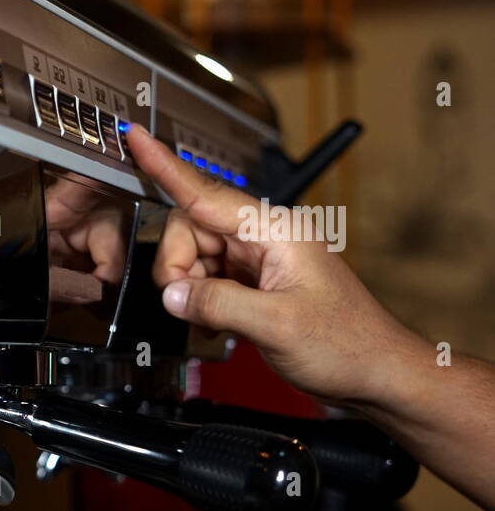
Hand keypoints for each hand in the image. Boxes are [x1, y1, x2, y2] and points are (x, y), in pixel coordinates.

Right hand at [123, 123, 426, 407]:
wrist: (374, 372)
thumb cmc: (346, 342)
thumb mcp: (277, 324)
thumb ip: (217, 304)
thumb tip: (173, 293)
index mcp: (275, 231)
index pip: (206, 193)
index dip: (165, 166)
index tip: (137, 139)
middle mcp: (264, 238)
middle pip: (190, 230)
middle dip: (176, 266)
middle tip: (184, 302)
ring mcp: (258, 260)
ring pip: (194, 257)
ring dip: (189, 289)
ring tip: (212, 321)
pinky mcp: (253, 283)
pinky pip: (207, 280)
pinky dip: (200, 302)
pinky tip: (215, 325)